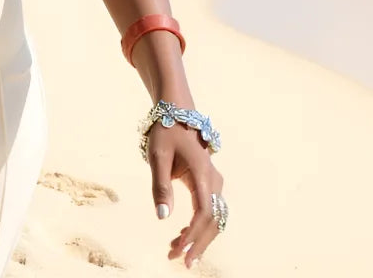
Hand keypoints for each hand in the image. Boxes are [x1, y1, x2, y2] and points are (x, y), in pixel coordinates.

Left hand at [147, 122, 224, 268]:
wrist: (176, 111)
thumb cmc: (165, 131)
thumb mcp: (158, 156)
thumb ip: (160, 185)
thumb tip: (163, 217)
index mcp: (203, 174)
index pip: (203, 213)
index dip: (193, 234)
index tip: (179, 250)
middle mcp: (214, 180)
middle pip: (213, 220)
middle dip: (198, 243)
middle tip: (180, 261)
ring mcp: (214, 182)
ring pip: (214, 218)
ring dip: (199, 236)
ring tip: (178, 250)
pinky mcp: (209, 183)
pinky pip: (209, 210)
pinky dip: (200, 226)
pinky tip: (183, 235)